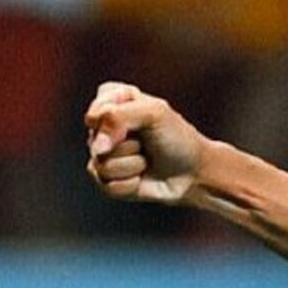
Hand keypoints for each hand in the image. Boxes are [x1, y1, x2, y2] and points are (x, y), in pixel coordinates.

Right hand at [84, 82, 210, 204]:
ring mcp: (103, 155)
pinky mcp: (106, 181)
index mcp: (114, 102)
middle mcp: (105, 128)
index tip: (143, 120)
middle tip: (147, 142)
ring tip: (146, 160)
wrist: (192, 172)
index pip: (96, 110)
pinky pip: (107, 185)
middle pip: (96, 140)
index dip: (115, 119)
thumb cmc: (177, 137)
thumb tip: (98, 147)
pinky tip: (142, 177)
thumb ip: (118, 117)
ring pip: (101, 165)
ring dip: (132, 165)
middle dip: (128, 144)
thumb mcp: (154, 113)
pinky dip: (130, 183)